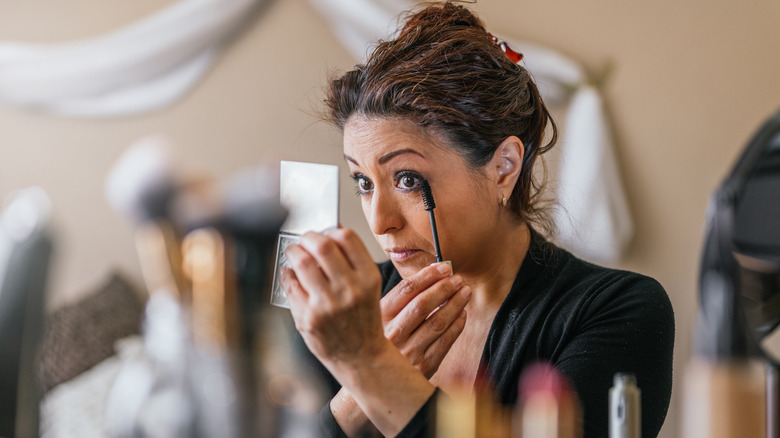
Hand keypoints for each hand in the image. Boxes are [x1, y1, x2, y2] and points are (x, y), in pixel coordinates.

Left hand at [282, 228, 385, 365]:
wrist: (360, 357)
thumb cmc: (362, 320)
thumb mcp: (368, 288)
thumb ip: (353, 261)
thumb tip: (330, 232)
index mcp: (368, 278)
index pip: (347, 238)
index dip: (331, 229)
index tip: (325, 232)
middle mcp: (350, 290)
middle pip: (322, 246)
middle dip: (308, 237)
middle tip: (304, 240)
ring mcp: (327, 305)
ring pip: (302, 262)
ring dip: (294, 252)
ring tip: (294, 253)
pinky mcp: (308, 317)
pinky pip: (290, 284)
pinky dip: (287, 274)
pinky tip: (290, 274)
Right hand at [381, 263, 470, 378]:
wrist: (379, 376)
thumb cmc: (386, 338)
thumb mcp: (384, 316)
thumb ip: (403, 296)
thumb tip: (434, 271)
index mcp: (380, 317)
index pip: (406, 289)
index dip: (428, 276)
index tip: (444, 268)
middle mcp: (392, 335)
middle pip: (423, 304)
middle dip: (444, 288)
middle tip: (457, 279)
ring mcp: (408, 352)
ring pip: (438, 322)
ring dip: (455, 304)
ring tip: (464, 292)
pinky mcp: (423, 366)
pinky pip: (445, 341)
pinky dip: (457, 325)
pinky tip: (461, 314)